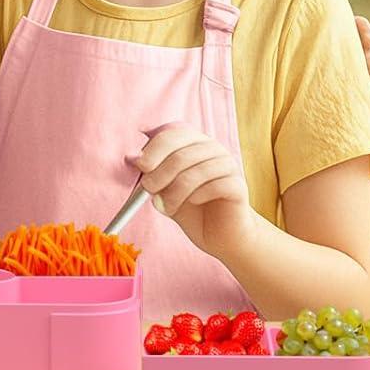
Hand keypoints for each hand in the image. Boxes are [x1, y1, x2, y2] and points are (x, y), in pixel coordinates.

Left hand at [130, 125, 253, 256]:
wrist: (220, 236)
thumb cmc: (190, 209)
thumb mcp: (165, 188)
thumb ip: (151, 173)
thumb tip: (131, 158)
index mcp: (194, 142)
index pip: (173, 133)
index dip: (154, 149)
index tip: (140, 165)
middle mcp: (213, 148)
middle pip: (181, 154)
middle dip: (159, 174)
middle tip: (148, 190)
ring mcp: (228, 165)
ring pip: (195, 173)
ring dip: (174, 193)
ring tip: (165, 207)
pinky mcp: (238, 185)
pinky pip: (214, 186)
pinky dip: (196, 197)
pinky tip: (193, 203)